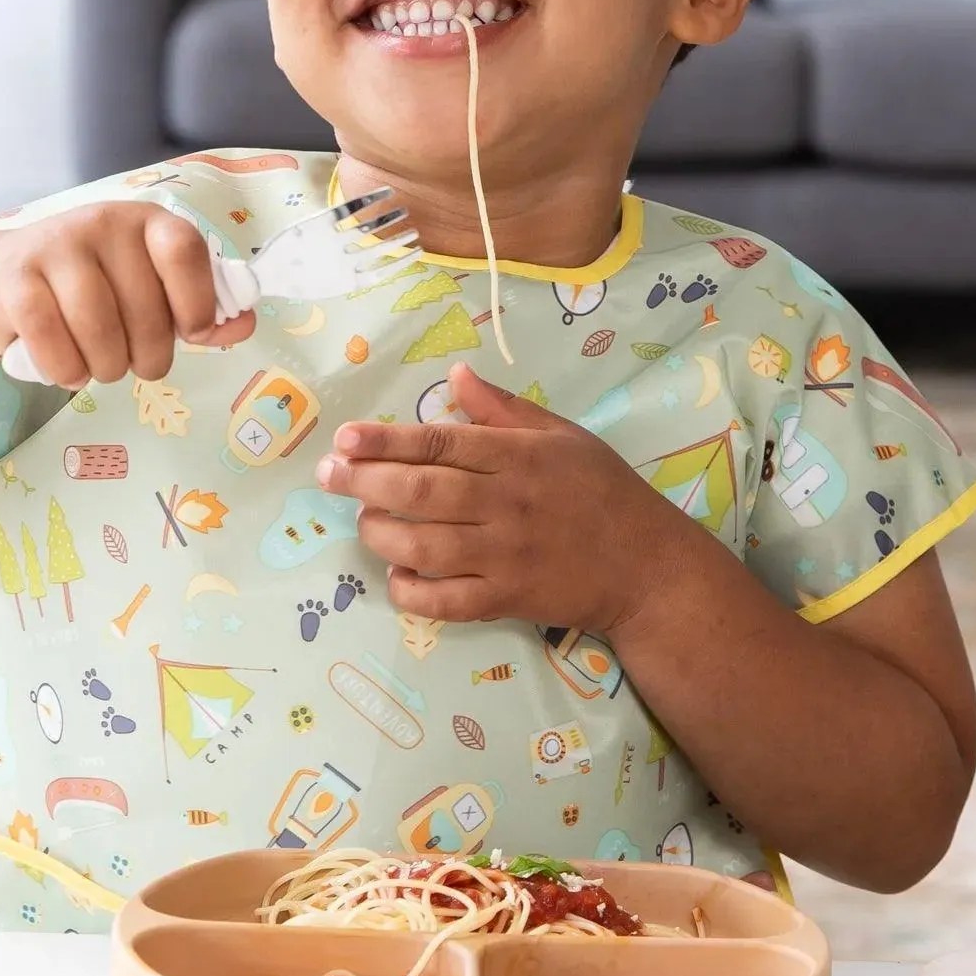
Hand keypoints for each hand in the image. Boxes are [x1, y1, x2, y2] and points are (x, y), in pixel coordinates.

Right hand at [0, 203, 254, 388]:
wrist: (5, 278)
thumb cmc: (93, 286)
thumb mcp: (149, 288)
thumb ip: (199, 306)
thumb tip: (245, 323)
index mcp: (148, 221)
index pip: (185, 251)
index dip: (197, 303)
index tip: (193, 334)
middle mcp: (104, 222)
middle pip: (145, 310)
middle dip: (149, 357)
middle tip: (135, 363)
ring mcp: (56, 245)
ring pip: (99, 330)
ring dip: (106, 369)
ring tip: (101, 368)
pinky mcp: (14, 278)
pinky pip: (50, 339)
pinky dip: (66, 370)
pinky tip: (69, 371)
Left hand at [316, 363, 695, 631]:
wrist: (647, 566)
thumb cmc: (603, 491)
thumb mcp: (562, 435)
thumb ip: (503, 408)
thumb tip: (455, 375)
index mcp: (519, 456)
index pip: (440, 443)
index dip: (386, 439)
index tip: (346, 436)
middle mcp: (507, 503)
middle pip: (422, 490)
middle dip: (365, 481)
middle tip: (328, 474)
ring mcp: (505, 555)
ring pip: (425, 545)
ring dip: (381, 533)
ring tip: (362, 521)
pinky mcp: (507, 599)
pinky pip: (446, 600)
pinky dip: (412, 589)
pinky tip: (396, 573)